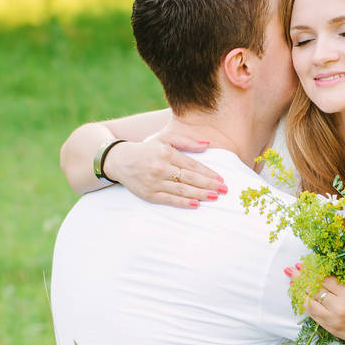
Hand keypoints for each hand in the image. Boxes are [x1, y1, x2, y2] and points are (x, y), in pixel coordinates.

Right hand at [102, 133, 226, 207]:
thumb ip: (186, 142)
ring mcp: (155, 182)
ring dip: (200, 194)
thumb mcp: (164, 139)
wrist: (119, 160)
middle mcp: (161, 167)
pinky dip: (183, 202)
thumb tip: (207, 144)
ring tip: (215, 196)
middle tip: (224, 189)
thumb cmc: (147, 149)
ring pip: (182, 190)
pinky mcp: (149, 194)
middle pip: (190, 178)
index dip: (208, 173)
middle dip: (209, 184)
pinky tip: (196, 204)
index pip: (192, 165)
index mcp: (167, 153)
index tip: (221, 179)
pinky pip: (169, 199)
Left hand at [298, 276, 344, 344]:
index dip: (312, 270)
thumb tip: (325, 270)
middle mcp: (339, 306)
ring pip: (309, 303)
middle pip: (313, 289)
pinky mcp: (330, 329)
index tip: (304, 264)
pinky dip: (306, 305)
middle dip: (300, 278)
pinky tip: (302, 298)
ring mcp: (333, 319)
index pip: (324, 278)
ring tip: (293, 284)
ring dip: (300, 292)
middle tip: (292, 270)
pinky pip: (313, 315)